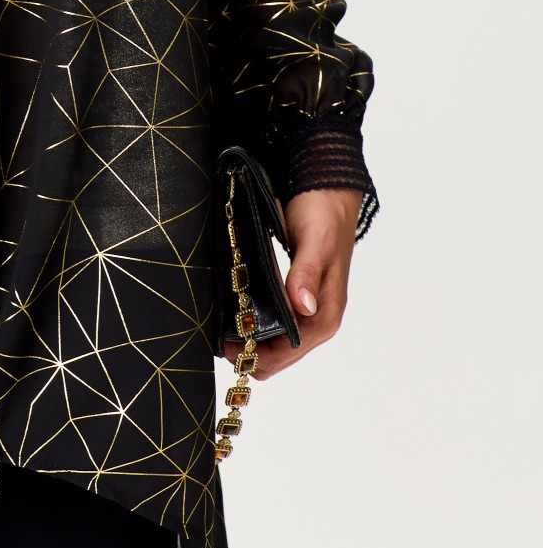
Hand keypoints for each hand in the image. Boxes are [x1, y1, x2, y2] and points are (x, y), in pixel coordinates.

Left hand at [220, 186, 363, 379]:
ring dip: (251, 342)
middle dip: (251, 352)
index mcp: (326, 313)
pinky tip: (236, 315)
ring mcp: (308, 310)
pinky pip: (276, 325)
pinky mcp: (297, 297)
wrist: (329, 191)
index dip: (257, 353)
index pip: (288, 352)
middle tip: (217, 336)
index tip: (227, 342)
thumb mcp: (315, 240)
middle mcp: (318, 318)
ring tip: (222, 328)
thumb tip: (304, 307)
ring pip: (277, 345)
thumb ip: (307, 273)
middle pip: (280, 356)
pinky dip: (256, 326)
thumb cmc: (324, 213)